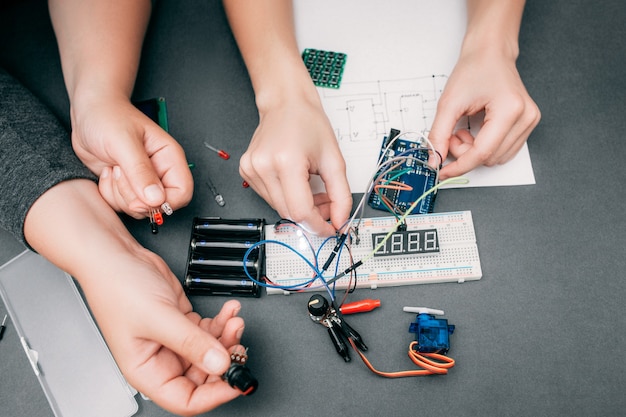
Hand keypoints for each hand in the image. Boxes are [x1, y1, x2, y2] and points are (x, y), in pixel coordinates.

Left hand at [70, 94, 192, 217]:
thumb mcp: (124, 142)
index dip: (163, 202)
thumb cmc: (109, 117)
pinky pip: (121, 205)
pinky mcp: (126, 186)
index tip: (140, 197)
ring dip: (119, 194)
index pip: (182, 192)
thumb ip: (140, 172)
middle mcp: (159, 172)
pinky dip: (108, 194)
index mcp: (169, 158)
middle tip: (120, 173)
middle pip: (159, 205)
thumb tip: (157, 199)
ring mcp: (142, 181)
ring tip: (114, 168)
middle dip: (134, 197)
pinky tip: (107, 173)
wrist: (89, 112)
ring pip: (139, 208)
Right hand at [80, 247, 244, 415]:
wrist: (116, 256)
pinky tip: (228, 311)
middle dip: (225, 360)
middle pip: (203, 375)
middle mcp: (161, 359)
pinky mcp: (182, 321)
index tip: (235, 380)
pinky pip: (210, 330)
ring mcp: (174, 340)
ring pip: (210, 351)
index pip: (186, 399)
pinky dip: (222, 322)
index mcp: (147, 371)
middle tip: (239, 345)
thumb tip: (220, 364)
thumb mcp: (159, 318)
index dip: (214, 394)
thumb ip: (192, 342)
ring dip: (227, 337)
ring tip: (234, 320)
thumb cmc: (118, 288)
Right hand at [239, 97, 351, 235]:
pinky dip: (287, 197)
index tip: (330, 227)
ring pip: (279, 208)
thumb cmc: (308, 123)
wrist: (285, 104)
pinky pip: (270, 197)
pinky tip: (296, 183)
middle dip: (312, 215)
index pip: (300, 211)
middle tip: (327, 204)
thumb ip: (341, 194)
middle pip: (289, 213)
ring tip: (313, 189)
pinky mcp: (246, 171)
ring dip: (300, 207)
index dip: (318, 224)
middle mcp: (264, 167)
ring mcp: (252, 170)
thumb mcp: (334, 159)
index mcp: (286, 161)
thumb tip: (341, 221)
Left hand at [429, 48, 540, 178]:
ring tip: (464, 129)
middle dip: (465, 152)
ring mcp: (529, 121)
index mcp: (510, 109)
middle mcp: (526, 117)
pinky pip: (503, 150)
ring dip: (475, 151)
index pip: (483, 152)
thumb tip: (434, 159)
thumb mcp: (449, 102)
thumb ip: (439, 134)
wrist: (489, 52)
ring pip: (496, 158)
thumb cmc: (474, 68)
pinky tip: (476, 132)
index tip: (443, 171)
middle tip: (453, 133)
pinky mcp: (527, 124)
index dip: (460, 165)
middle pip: (489, 158)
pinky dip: (485, 148)